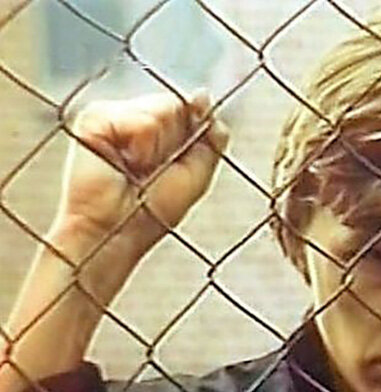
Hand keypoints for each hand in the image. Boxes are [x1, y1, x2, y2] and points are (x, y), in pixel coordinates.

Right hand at [62, 91, 228, 252]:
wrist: (118, 230)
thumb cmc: (154, 210)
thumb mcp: (197, 171)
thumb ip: (210, 135)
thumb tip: (203, 95)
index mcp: (157, 128)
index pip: (188, 107)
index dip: (192, 133)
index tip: (176, 162)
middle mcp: (135, 117)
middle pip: (177, 105)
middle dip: (175, 142)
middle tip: (152, 169)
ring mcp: (114, 115)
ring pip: (161, 109)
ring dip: (157, 147)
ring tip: (136, 168)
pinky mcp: (94, 118)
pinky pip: (140, 120)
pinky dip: (140, 147)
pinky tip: (123, 162)